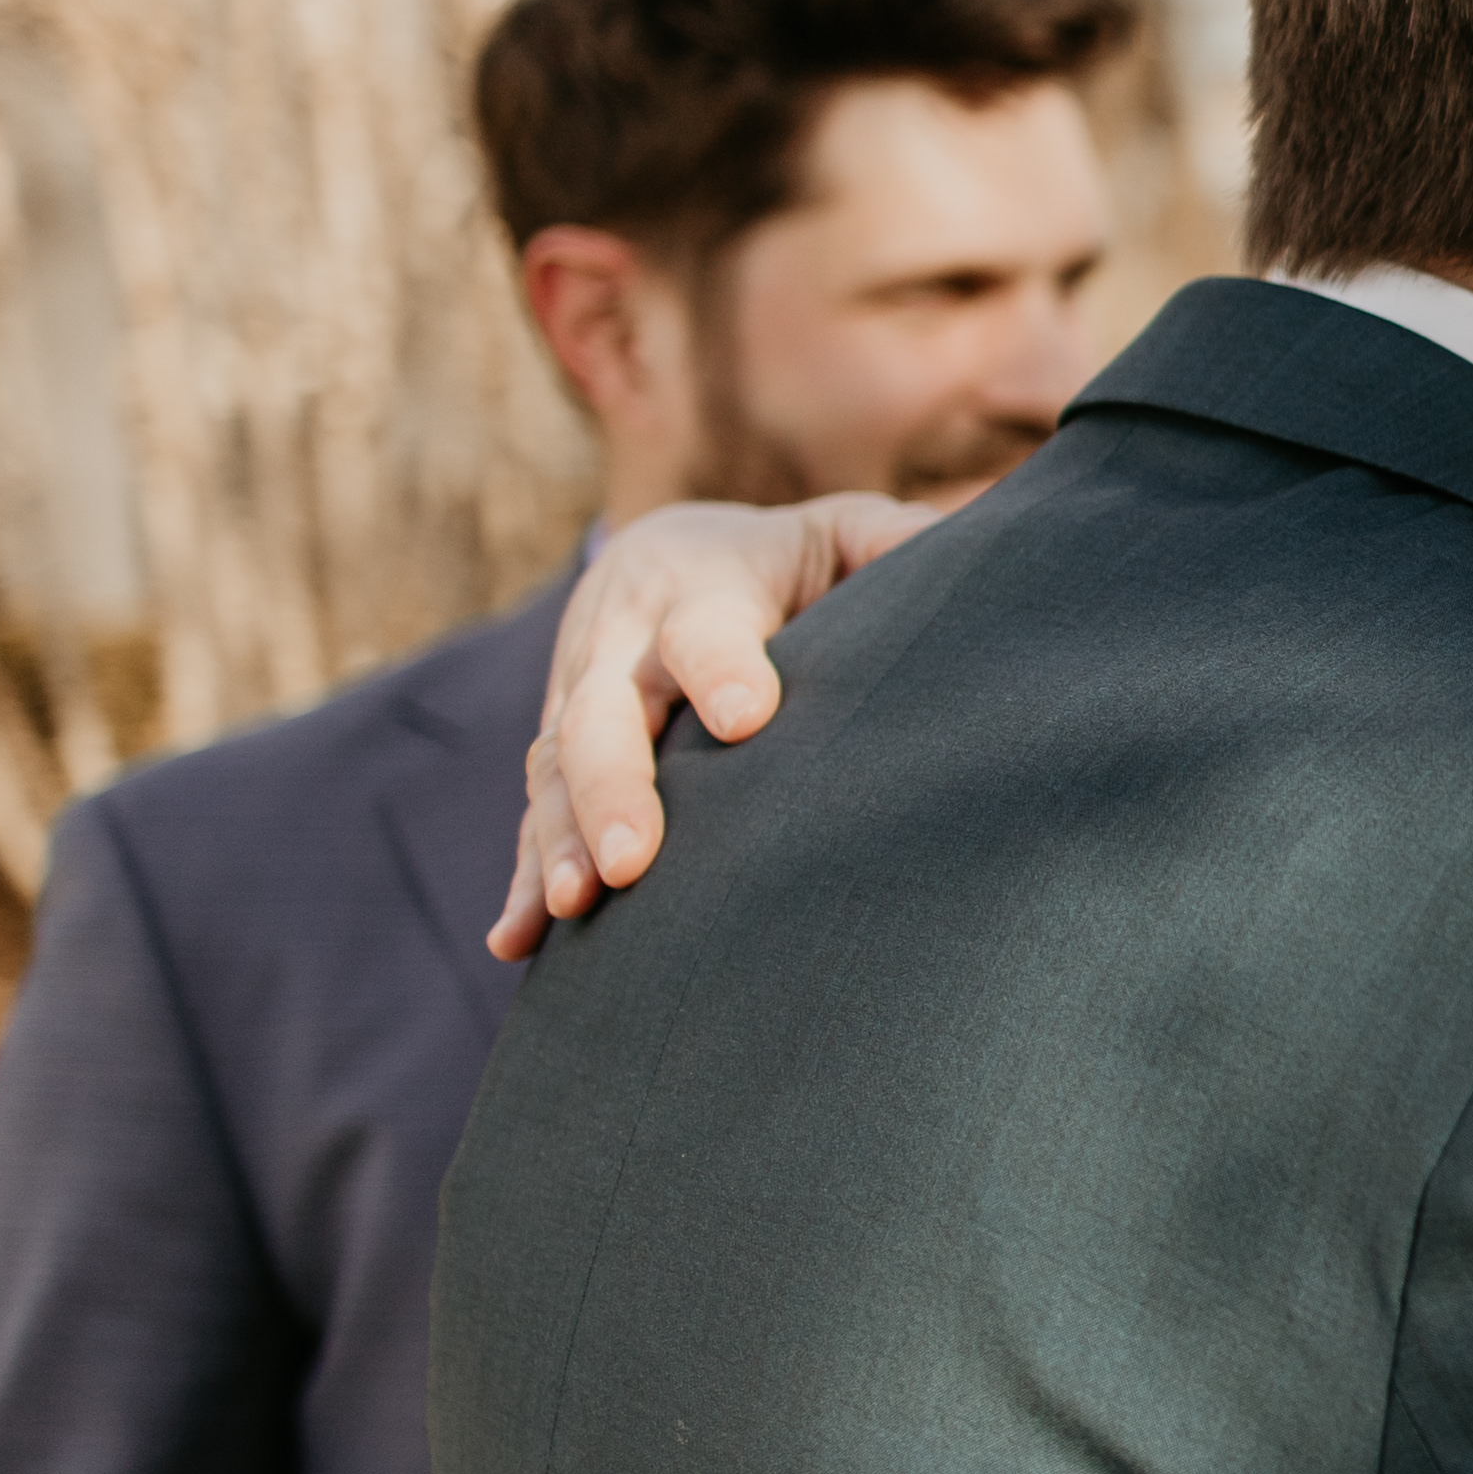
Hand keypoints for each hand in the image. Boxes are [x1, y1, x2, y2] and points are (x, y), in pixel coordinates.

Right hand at [487, 493, 938, 958]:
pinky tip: (520, 941)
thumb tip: (952, 542)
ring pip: (555, 771)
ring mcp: (579, 698)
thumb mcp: (838, 533)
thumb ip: (889, 539)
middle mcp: (623, 643)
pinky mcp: (560, 752)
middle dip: (613, 785)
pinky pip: (535, 814)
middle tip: (634, 860)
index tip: (747, 719)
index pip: (704, 629)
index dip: (722, 668)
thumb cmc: (787, 560)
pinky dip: (523, 877)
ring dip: (561, 840)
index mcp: (700, 586)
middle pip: (602, 713)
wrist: (670, 553)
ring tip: (575, 905)